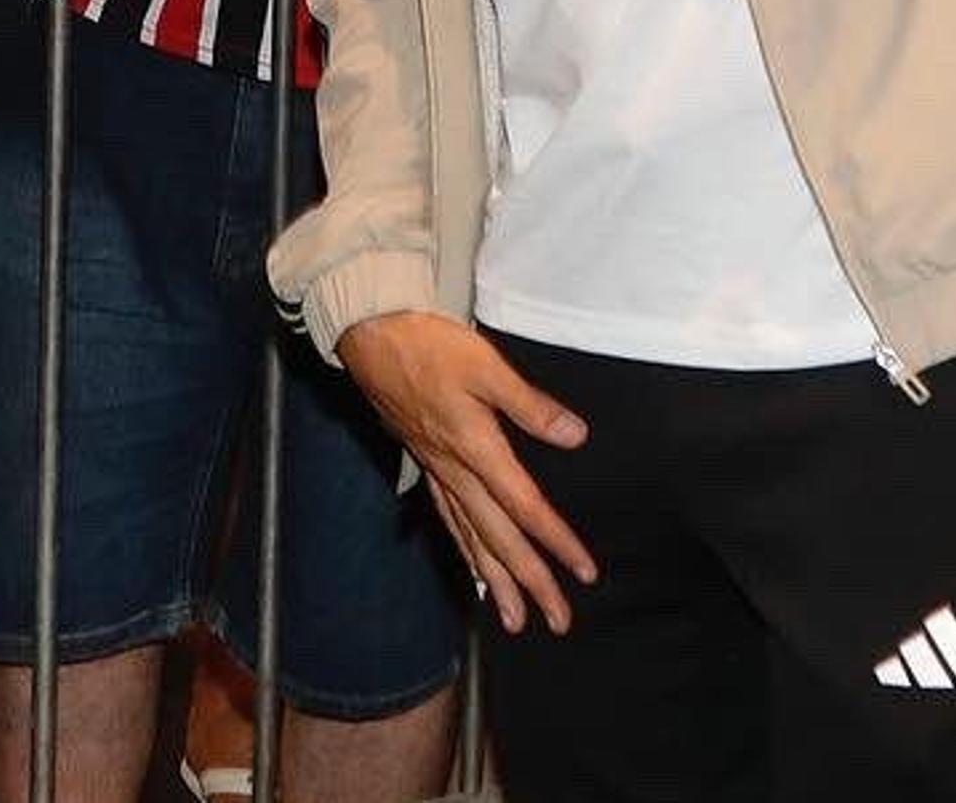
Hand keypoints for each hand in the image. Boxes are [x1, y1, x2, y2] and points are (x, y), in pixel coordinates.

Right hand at [334, 310, 596, 633]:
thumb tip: (574, 437)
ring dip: (496, 581)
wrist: (371, 334)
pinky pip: (448, 519)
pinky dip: (464, 549)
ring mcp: (436, 470)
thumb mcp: (486, 366)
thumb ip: (529, 405)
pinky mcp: (423, 461)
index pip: (525, 508)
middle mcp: (455, 471)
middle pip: (498, 538)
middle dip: (530, 583)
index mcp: (475, 449)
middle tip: (558, 621)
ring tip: (516, 619)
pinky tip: (474, 566)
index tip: (585, 573)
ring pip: (469, 537)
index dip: (557, 542)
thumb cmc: (428, 345)